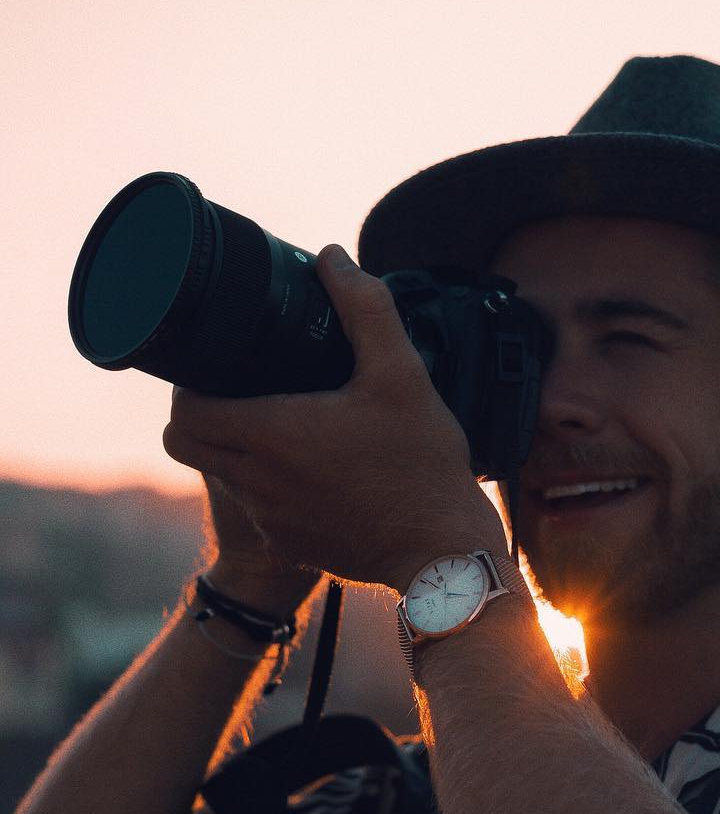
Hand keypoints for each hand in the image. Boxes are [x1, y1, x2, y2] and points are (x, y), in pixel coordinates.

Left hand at [163, 246, 507, 593]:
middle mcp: (258, 483)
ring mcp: (273, 522)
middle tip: (235, 393)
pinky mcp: (293, 548)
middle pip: (185, 445)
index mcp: (272, 435)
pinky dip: (272, 490)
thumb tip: (334, 259)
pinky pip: (261, 512)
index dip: (187, 387)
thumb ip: (366, 308)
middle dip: (198, 416)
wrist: (443, 554)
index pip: (183, 412)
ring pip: (223, 477)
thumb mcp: (402, 375)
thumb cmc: (422, 466)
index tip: (216, 370)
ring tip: (283, 429)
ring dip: (236, 451)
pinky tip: (315, 475)